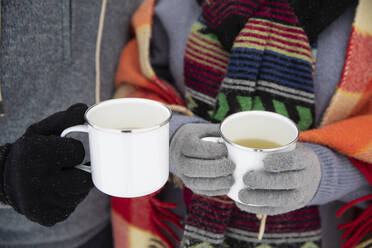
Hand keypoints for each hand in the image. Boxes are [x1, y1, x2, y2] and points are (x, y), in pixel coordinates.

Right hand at [0, 104, 92, 225]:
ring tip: (59, 178)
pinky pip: (73, 205)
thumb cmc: (30, 152)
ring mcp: (43, 204)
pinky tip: (55, 191)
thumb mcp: (42, 131)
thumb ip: (65, 119)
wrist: (4, 181)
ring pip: (81, 193)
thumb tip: (86, 108)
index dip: (73, 151)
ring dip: (76, 184)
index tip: (62, 151)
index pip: (77, 152)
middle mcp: (37, 181)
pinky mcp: (49, 217)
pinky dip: (69, 197)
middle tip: (66, 167)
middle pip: (84, 179)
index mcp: (34, 155)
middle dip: (80, 171)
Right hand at [170, 123, 234, 195]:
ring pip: (196, 182)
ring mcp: (182, 174)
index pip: (195, 148)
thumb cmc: (198, 137)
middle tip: (231, 166)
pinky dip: (215, 190)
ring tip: (231, 179)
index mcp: (184, 142)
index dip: (212, 151)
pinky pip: (200, 191)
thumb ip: (219, 132)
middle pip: (193, 168)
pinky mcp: (188, 184)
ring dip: (216, 182)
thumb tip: (238, 137)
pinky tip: (226, 186)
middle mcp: (180, 159)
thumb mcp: (206, 129)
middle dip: (216, 168)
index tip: (225, 150)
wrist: (180, 147)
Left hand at [236, 143, 320, 214]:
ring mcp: (300, 195)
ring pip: (281, 199)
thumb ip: (271, 144)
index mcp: (306, 160)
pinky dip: (257, 208)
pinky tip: (242, 204)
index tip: (264, 162)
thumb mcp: (289, 146)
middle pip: (288, 181)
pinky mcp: (290, 207)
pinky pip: (275, 210)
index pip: (294, 161)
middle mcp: (306, 179)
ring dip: (259, 198)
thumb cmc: (291, 156)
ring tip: (241, 194)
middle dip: (266, 181)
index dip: (280, 162)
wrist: (313, 176)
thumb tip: (238, 140)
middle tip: (247, 177)